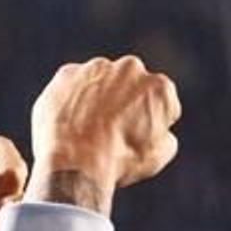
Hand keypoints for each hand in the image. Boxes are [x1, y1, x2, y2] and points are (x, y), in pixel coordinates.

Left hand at [27, 56, 180, 210]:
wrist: (75, 163)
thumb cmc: (119, 163)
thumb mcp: (157, 157)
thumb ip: (164, 135)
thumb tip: (159, 132)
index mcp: (159, 87)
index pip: (163, 103)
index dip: (153, 123)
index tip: (139, 139)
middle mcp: (131, 68)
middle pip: (132, 85)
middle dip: (126, 102)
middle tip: (114, 131)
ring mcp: (97, 68)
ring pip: (102, 82)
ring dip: (99, 98)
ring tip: (89, 130)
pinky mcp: (67, 74)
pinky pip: (74, 85)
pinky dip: (73, 100)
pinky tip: (71, 123)